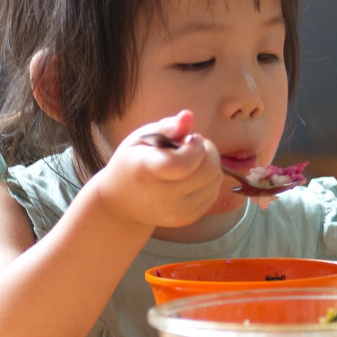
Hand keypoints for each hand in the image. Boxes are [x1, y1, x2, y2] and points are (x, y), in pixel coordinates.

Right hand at [93, 110, 223, 229]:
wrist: (121, 202)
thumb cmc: (132, 162)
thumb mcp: (141, 138)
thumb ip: (167, 126)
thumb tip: (188, 116)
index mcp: (145, 171)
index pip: (183, 164)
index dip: (195, 146)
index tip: (190, 138)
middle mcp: (161, 197)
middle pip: (208, 170)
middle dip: (207, 150)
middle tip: (192, 145)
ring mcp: (176, 212)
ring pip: (216, 180)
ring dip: (210, 165)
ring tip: (191, 161)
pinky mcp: (187, 219)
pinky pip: (214, 193)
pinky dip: (208, 181)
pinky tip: (191, 176)